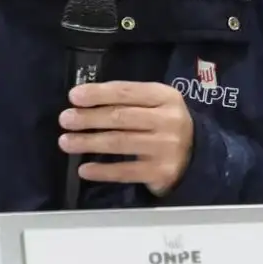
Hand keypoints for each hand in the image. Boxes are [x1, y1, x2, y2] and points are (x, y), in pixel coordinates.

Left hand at [58, 81, 193, 194]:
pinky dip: (102, 170)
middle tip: (65, 120)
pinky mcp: (160, 172)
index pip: (126, 92)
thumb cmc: (165, 124)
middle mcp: (168, 120)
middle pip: (120, 117)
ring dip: (89, 142)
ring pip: (119, 143)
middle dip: (88, 118)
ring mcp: (165, 147)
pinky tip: (84, 169)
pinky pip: (125, 171)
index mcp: (165, 97)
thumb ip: (128, 100)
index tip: (74, 96)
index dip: (98, 93)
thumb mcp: (156, 104)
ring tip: (66, 142)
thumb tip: (84, 101)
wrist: (197, 155)